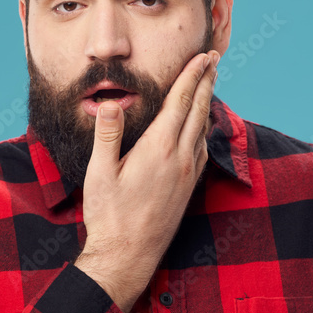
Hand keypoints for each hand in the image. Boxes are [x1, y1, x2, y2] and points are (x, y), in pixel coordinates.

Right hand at [74, 49, 218, 312]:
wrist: (128, 256)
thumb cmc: (109, 216)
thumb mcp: (99, 173)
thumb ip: (107, 135)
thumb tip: (111, 102)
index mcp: (159, 149)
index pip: (180, 102)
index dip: (192, 75)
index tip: (203, 56)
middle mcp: (180, 159)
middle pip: (198, 110)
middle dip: (206, 81)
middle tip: (214, 59)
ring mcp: (188, 174)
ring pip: (203, 129)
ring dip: (206, 103)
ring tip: (208, 85)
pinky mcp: (188, 188)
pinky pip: (202, 149)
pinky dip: (203, 128)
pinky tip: (199, 128)